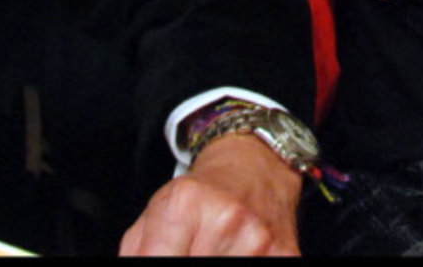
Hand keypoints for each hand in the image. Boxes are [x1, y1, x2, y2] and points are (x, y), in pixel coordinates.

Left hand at [119, 135, 301, 255]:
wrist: (255, 165)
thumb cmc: (203, 191)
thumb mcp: (157, 210)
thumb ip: (138, 251)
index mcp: (184, 205)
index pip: (157, 262)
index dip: (157, 265)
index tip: (165, 258)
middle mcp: (224, 220)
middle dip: (188, 265)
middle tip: (190, 251)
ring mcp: (258, 240)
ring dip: (217, 265)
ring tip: (214, 251)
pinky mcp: (285, 255)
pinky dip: (243, 266)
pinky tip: (236, 253)